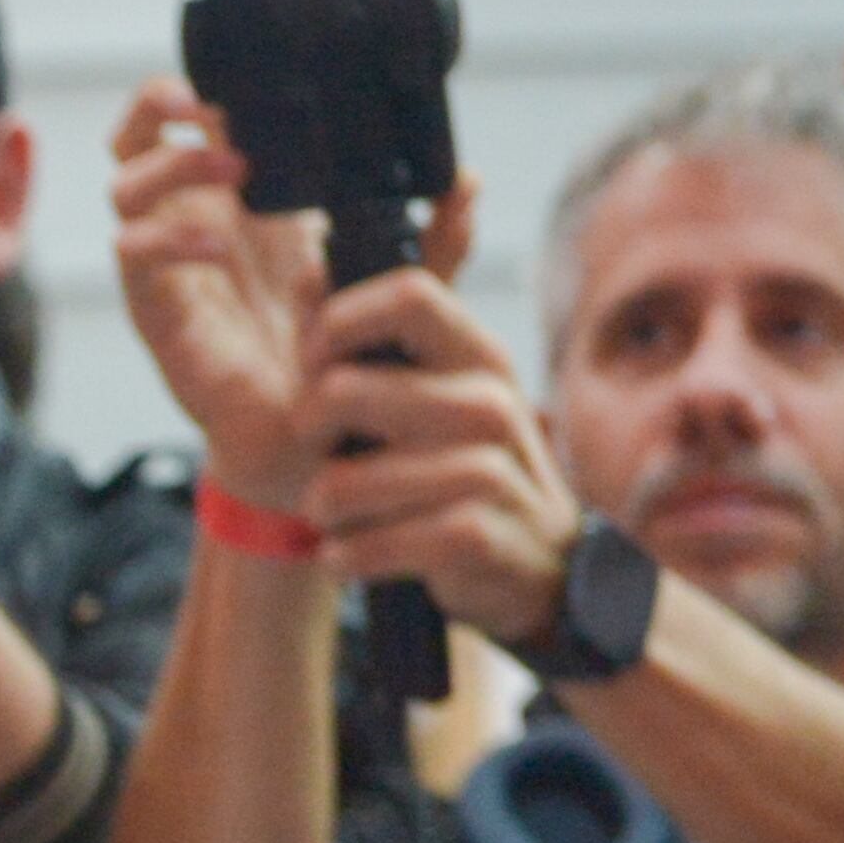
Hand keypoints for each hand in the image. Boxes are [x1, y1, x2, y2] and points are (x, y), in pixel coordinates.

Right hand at [107, 83, 483, 514]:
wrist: (313, 443)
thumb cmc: (341, 361)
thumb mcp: (397, 287)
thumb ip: (434, 237)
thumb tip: (468, 179)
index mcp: (248, 204)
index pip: (198, 121)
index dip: (207, 85)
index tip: (251, 74)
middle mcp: (198, 222)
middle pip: (138, 135)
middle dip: (160, 104)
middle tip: (210, 104)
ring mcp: (169, 263)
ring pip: (124, 183)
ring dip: (170, 164)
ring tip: (230, 169)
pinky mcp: (157, 308)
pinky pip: (132, 254)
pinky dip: (167, 236)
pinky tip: (217, 244)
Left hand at [298, 269, 585, 645]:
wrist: (537, 569)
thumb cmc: (462, 474)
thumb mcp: (435, 396)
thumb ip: (375, 338)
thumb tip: (307, 273)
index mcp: (476, 357)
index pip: (407, 293)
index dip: (336, 324)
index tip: (314, 366)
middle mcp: (487, 403)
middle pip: (342, 389)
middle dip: (306, 432)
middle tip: (323, 458)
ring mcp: (486, 470)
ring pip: (340, 484)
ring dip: (325, 510)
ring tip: (346, 518)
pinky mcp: (472, 536)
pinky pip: (364, 545)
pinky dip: (345, 558)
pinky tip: (356, 556)